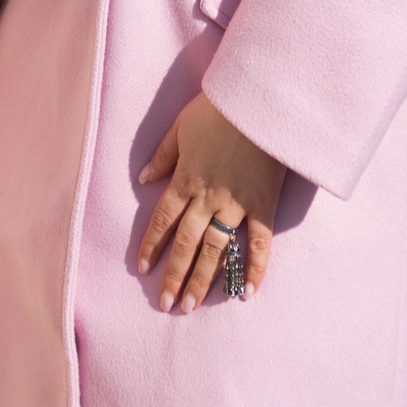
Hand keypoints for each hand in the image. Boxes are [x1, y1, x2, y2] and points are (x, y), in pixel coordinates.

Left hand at [135, 92, 285, 310]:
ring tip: (192, 305)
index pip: (163, 220)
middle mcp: (207, 199)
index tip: (144, 270)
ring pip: (216, 250)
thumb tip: (144, 179)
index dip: (152, 246)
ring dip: (202, 279)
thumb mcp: (180, 126)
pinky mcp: (263, 205)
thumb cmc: (219, 110)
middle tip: (167, 303)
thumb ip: (162, 155)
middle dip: (174, 275)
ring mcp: (236, 205)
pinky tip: (246, 293)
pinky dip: (254, 268)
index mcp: (185, 180)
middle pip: (186, 243)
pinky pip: (259, 243)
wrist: (260, 102)